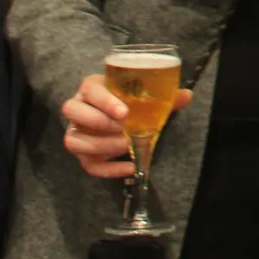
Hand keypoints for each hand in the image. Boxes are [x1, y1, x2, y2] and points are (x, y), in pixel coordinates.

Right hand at [62, 74, 184, 180]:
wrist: (114, 114)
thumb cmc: (126, 100)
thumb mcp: (140, 94)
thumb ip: (162, 95)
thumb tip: (187, 95)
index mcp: (91, 88)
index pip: (89, 90)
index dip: (103, 101)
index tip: (124, 112)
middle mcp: (78, 107)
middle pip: (72, 111)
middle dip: (98, 121)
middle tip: (123, 129)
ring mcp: (76, 132)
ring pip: (73, 140)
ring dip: (100, 145)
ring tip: (125, 145)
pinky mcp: (82, 153)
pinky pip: (87, 165)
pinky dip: (108, 170)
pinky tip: (129, 167)